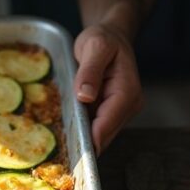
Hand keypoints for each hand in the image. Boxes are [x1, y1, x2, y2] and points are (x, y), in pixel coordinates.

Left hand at [72, 23, 143, 154]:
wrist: (112, 36)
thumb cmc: (103, 39)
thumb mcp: (95, 47)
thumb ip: (90, 71)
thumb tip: (85, 96)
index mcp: (127, 91)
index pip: (107, 124)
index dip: (90, 140)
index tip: (72, 152)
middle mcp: (129, 105)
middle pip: (105, 134)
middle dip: (84, 141)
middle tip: (59, 150)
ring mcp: (122, 110)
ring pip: (101, 134)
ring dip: (83, 136)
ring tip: (61, 137)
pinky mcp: (113, 111)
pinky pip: (97, 126)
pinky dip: (84, 128)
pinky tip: (68, 126)